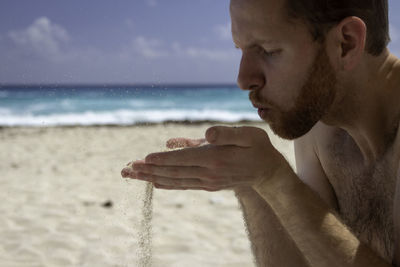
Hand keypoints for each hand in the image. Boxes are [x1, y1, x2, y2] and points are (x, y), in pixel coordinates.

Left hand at [121, 126, 284, 190]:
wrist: (267, 172)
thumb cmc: (258, 148)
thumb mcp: (248, 135)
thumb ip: (227, 133)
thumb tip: (206, 133)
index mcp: (215, 159)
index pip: (183, 159)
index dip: (162, 159)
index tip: (142, 159)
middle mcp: (208, 174)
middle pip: (173, 172)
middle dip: (148, 170)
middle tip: (126, 169)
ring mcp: (206, 182)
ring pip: (174, 180)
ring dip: (152, 177)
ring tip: (132, 176)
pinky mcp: (207, 185)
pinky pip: (183, 185)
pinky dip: (166, 184)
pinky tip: (154, 183)